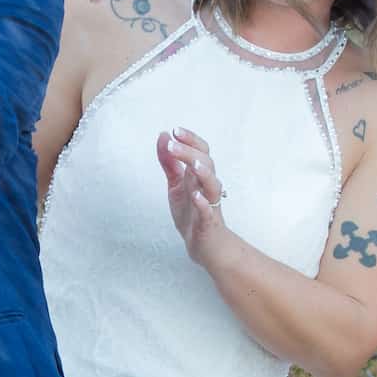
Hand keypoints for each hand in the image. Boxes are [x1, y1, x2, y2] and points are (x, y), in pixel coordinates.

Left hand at [158, 128, 225, 264]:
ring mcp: (209, 204)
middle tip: (173, 144)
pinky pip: (208, 211)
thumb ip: (169, 162)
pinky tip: (195, 196)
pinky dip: (203, 203)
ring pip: (213, 184)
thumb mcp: (176, 184)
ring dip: (204, 173)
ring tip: (193, 164)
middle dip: (190, 152)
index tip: (175, 130)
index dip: (190, 140)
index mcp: (199, 176)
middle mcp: (206, 186)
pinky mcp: (207, 222)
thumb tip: (163, 136)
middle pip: (206, 163)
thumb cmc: (192, 212)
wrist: (204, 245)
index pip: (201, 151)